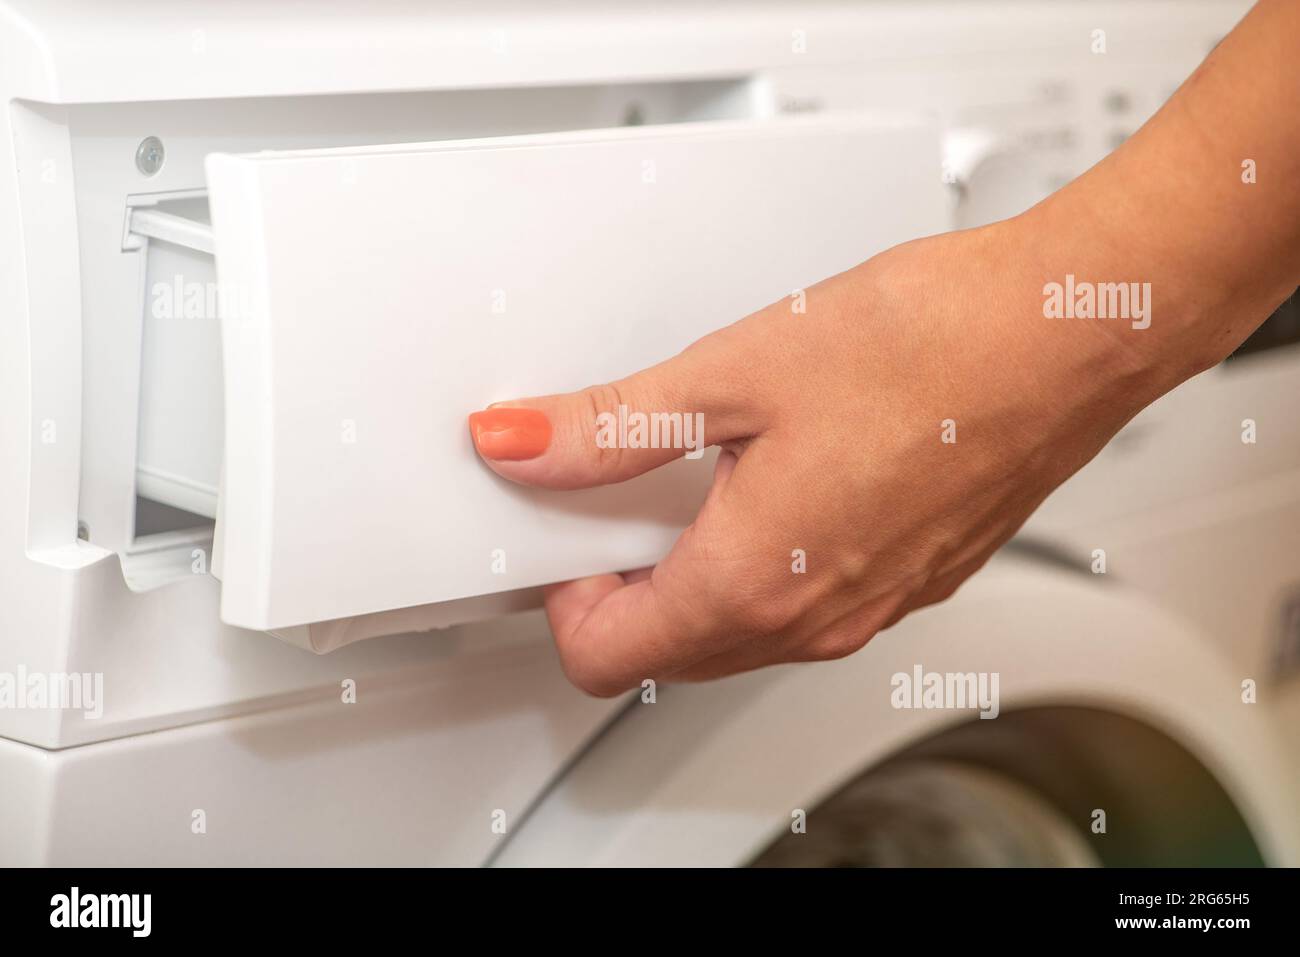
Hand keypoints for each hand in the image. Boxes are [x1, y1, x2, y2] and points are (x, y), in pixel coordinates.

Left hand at [468, 214, 1153, 694]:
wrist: (1065, 331)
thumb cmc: (931, 347)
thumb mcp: (732, 374)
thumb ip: (612, 426)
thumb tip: (522, 444)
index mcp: (752, 584)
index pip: (605, 657)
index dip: (563, 599)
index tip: (566, 530)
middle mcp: (814, 620)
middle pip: (669, 653)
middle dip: (625, 589)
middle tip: (624, 494)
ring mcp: (870, 607)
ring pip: (739, 633)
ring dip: (696, 574)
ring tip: (708, 469)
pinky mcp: (911, 580)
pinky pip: (807, 604)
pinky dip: (767, 562)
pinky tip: (783, 473)